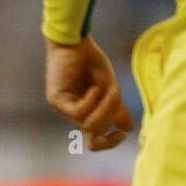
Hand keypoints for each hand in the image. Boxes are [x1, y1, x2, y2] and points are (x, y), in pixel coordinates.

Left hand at [45, 35, 134, 150]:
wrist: (75, 43)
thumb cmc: (91, 62)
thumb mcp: (109, 87)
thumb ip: (116, 109)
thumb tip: (129, 128)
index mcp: (87, 114)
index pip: (94, 141)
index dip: (109, 142)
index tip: (123, 132)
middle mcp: (74, 116)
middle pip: (93, 138)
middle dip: (110, 119)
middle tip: (116, 100)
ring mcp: (64, 109)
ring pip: (88, 125)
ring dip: (104, 109)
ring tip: (110, 90)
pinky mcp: (56, 100)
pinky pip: (78, 112)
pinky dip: (91, 101)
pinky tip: (95, 88)